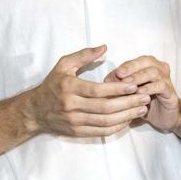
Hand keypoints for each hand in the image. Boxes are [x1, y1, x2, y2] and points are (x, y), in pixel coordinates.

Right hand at [22, 46, 149, 137]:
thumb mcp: (64, 65)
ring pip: (105, 121)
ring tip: (141, 109)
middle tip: (144, 97)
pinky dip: (117, 127)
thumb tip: (104, 47)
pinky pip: (101, 132)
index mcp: (70, 87)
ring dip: (126, 116)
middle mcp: (71, 106)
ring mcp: (74, 121)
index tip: (134, 85)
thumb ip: (84, 55)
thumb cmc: (53, 84)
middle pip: (105, 107)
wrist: (35, 110)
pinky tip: (128, 120)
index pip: (98, 90)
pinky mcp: (77, 132)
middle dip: (128, 103)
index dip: (118, 89)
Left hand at [107, 55, 180, 132]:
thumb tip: (106, 81)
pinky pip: (160, 86)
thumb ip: (120, 84)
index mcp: (148, 65)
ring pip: (153, 72)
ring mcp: (166, 79)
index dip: (124, 66)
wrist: (164, 117)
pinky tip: (140, 93)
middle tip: (120, 75)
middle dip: (131, 67)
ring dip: (139, 77)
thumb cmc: (145, 101)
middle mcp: (159, 68)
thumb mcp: (129, 93)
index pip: (135, 61)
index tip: (114, 73)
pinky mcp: (170, 91)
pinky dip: (149, 88)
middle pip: (145, 61)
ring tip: (128, 84)